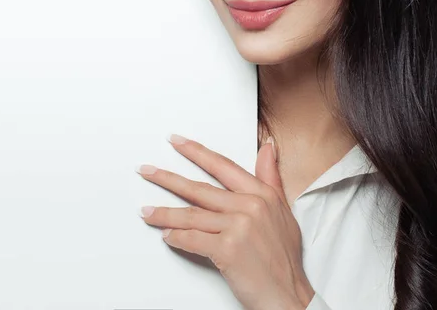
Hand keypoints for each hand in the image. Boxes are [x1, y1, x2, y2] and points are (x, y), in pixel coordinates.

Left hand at [136, 135, 315, 309]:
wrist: (290, 296)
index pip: (221, 166)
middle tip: (147, 171)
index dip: (196, 152)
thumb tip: (266, 148)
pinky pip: (193, 240)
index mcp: (261, 194)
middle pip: (199, 188)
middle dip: (167, 179)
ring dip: (164, 214)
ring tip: (147, 211)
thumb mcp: (283, 210)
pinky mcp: (228, 250)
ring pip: (191, 215)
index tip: (177, 142)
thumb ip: (270, 178)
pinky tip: (167, 237)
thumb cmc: (285, 258)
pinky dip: (177, 239)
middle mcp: (249, 206)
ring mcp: (238, 227)